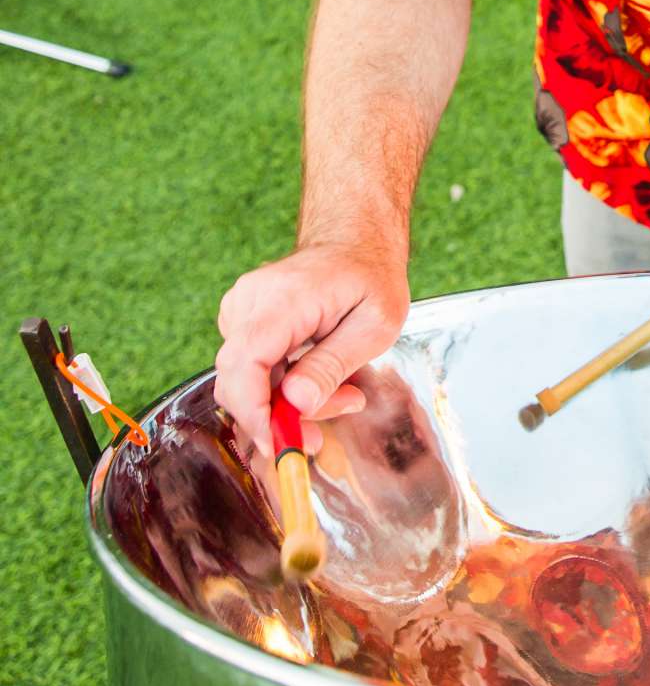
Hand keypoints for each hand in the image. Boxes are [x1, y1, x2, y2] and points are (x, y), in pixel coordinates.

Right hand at [215, 240, 409, 474]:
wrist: (356, 241)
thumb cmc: (371, 278)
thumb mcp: (374, 325)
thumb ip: (333, 363)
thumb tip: (297, 402)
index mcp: (286, 298)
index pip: (246, 362)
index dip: (254, 412)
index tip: (277, 444)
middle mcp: (251, 300)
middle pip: (239, 377)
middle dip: (275, 417)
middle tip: (318, 437)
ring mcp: (242, 307)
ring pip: (246, 378)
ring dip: (285, 402)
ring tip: (340, 395)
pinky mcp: (243, 318)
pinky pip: (251, 367)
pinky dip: (279, 385)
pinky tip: (317, 379)